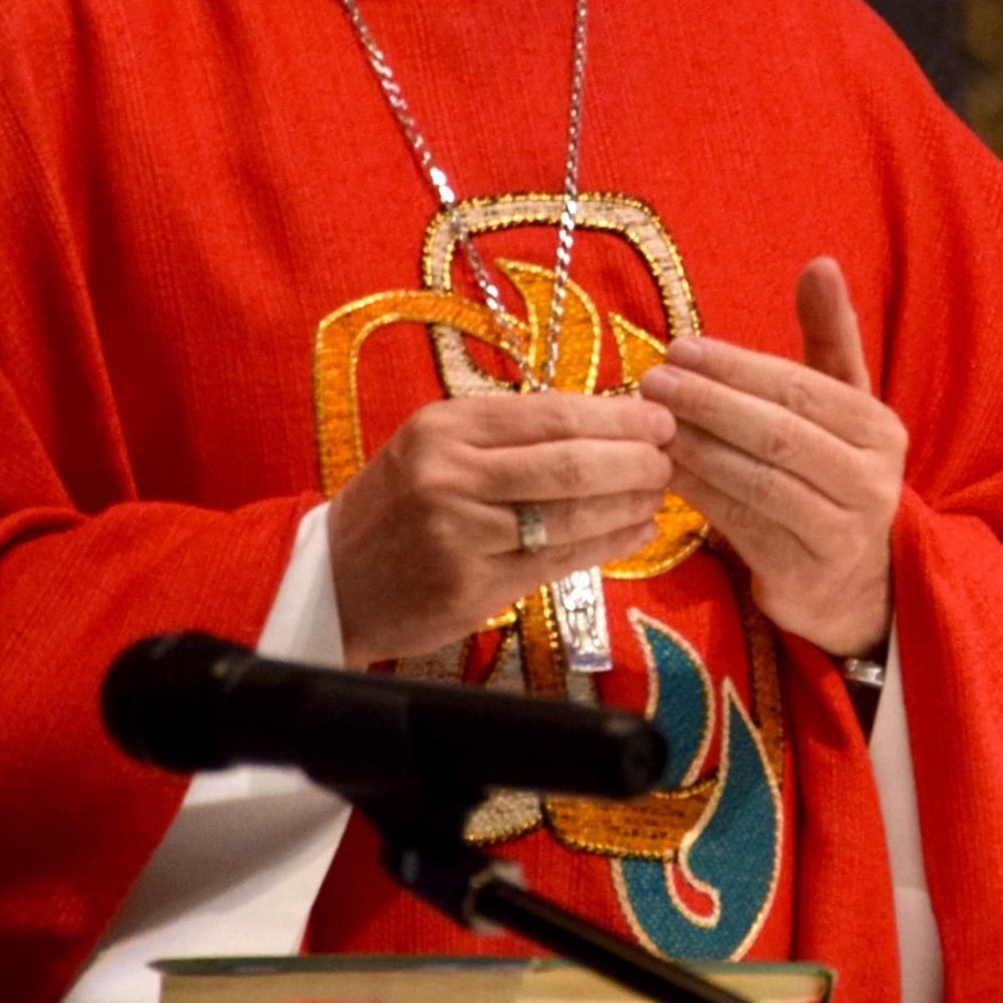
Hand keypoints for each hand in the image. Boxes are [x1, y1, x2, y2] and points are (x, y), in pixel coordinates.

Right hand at [330, 390, 675, 666]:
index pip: (551, 414)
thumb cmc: (396, 505)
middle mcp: (451, 476)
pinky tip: (636, 533)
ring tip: (659, 495)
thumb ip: (508, 434)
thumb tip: (606, 419)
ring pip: (568, 516)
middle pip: (568, 464)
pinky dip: (606, 545)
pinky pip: (557, 563)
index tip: (660, 418)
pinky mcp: (472, 588)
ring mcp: (461, 535)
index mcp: (446, 428)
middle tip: (670, 458)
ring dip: (628, 505)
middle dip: (633, 460)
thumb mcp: (434, 447)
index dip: (617, 417)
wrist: (332, 581)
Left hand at [638, 259, 903, 658]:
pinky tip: (662, 469)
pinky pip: (741, 523)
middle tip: (652, 381)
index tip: (680, 347)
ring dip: (696, 448)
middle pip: (779, 434)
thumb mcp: (842, 407)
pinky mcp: (804, 573)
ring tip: (648, 423)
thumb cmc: (835, 474)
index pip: (801, 389)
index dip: (738, 368)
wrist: (855, 583)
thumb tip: (820, 262)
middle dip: (710, 403)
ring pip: (757, 480)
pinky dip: (698, 492)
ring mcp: (841, 532)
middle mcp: (870, 480)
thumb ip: (829, 336)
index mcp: (878, 429)